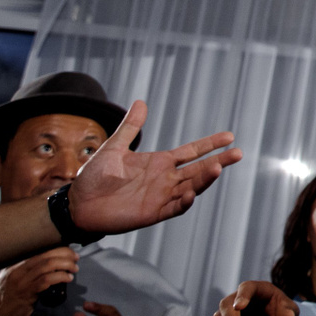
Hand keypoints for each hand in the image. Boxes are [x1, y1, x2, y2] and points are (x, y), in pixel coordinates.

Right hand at [0, 247, 78, 315]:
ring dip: (65, 265)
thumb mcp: (16, 282)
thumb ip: (29, 273)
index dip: (58, 249)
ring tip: (74, 269)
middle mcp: (16, 269)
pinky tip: (67, 279)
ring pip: (47, 265)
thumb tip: (52, 265)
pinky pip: (46, 280)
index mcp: (14, 265)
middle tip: (76, 258)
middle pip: (45, 255)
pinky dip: (60, 277)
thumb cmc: (7, 303)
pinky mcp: (25, 293)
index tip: (69, 252)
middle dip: (65, 254)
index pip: (39, 250)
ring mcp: (20, 281)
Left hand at [69, 101, 240, 235]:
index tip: (229, 136)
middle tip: (238, 153)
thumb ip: (130, 127)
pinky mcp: (153, 213)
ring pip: (191, 186)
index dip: (210, 144)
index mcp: (160, 162)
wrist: (77, 204)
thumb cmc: (94, 176)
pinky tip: (190, 193)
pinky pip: (174, 208)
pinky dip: (184, 202)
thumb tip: (141, 102)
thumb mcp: (113, 148)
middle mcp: (165, 179)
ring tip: (217, 168)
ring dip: (205, 179)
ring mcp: (161, 196)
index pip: (191, 152)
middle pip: (198, 169)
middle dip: (219, 161)